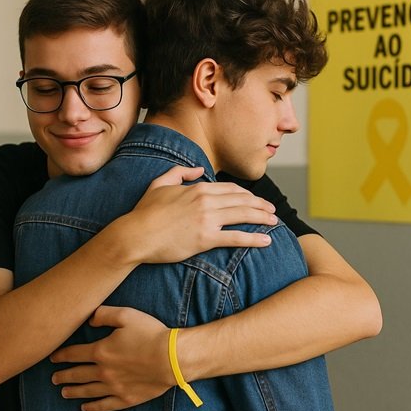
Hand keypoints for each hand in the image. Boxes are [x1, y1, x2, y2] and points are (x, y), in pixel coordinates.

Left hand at [51, 306, 172, 410]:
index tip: (52, 358)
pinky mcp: (126, 398)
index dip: (61, 356)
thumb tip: (89, 318)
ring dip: (74, 391)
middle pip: (77, 374)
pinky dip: (93, 407)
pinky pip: (104, 405)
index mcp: (101, 351)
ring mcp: (114, 387)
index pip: (74, 354)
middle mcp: (103, 372)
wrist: (171, 358)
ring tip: (63, 392)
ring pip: (88, 391)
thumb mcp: (126, 315)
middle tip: (54, 378)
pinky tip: (85, 407)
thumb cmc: (150, 334)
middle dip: (64, 376)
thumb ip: (104, 314)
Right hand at [126, 166, 276, 263]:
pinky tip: (266, 240)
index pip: (230, 189)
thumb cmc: (145, 212)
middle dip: (260, 205)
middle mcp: (206, 201)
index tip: (257, 200)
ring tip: (275, 222)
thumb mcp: (159, 184)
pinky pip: (236, 237)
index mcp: (197, 188)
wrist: (135, 234)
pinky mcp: (205, 238)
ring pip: (243, 215)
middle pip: (242, 200)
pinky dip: (253, 238)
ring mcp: (207, 219)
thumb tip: (199, 169)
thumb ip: (180, 172)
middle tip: (272, 211)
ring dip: (262, 218)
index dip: (247, 195)